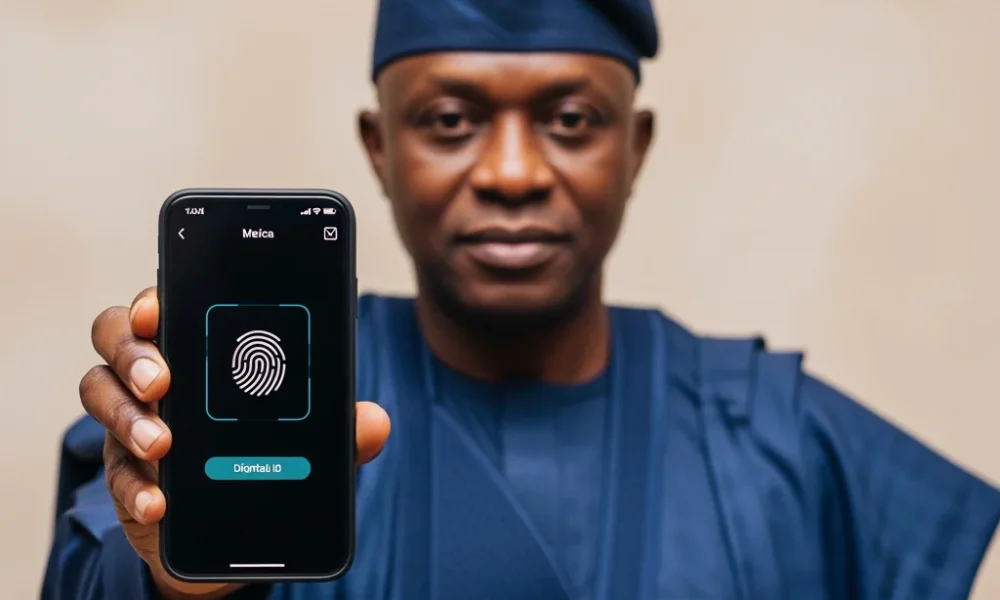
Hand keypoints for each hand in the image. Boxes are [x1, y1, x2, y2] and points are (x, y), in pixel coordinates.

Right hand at [79, 287, 391, 598]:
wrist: (239, 530)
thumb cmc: (270, 457)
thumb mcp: (311, 438)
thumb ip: (340, 426)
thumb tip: (374, 421)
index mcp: (202, 347)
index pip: (168, 303)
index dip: (155, 298)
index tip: (159, 306)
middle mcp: (159, 374)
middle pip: (117, 337)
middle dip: (134, 352)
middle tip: (162, 380)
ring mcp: (134, 420)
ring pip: (100, 393)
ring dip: (128, 417)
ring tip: (163, 444)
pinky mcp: (127, 473)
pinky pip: (115, 472)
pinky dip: (135, 486)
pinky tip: (159, 500)